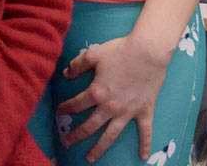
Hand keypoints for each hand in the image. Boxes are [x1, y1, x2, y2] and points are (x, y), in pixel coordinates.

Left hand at [57, 34, 170, 162]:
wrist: (148, 52)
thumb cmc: (120, 51)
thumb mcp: (93, 54)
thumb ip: (77, 65)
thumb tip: (66, 74)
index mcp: (96, 93)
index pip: (76, 104)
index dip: (65, 108)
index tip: (59, 111)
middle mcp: (110, 107)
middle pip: (89, 126)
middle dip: (76, 136)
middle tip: (67, 142)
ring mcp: (128, 112)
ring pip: (111, 135)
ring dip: (100, 149)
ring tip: (90, 158)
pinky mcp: (144, 111)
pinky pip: (145, 132)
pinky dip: (144, 145)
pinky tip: (143, 158)